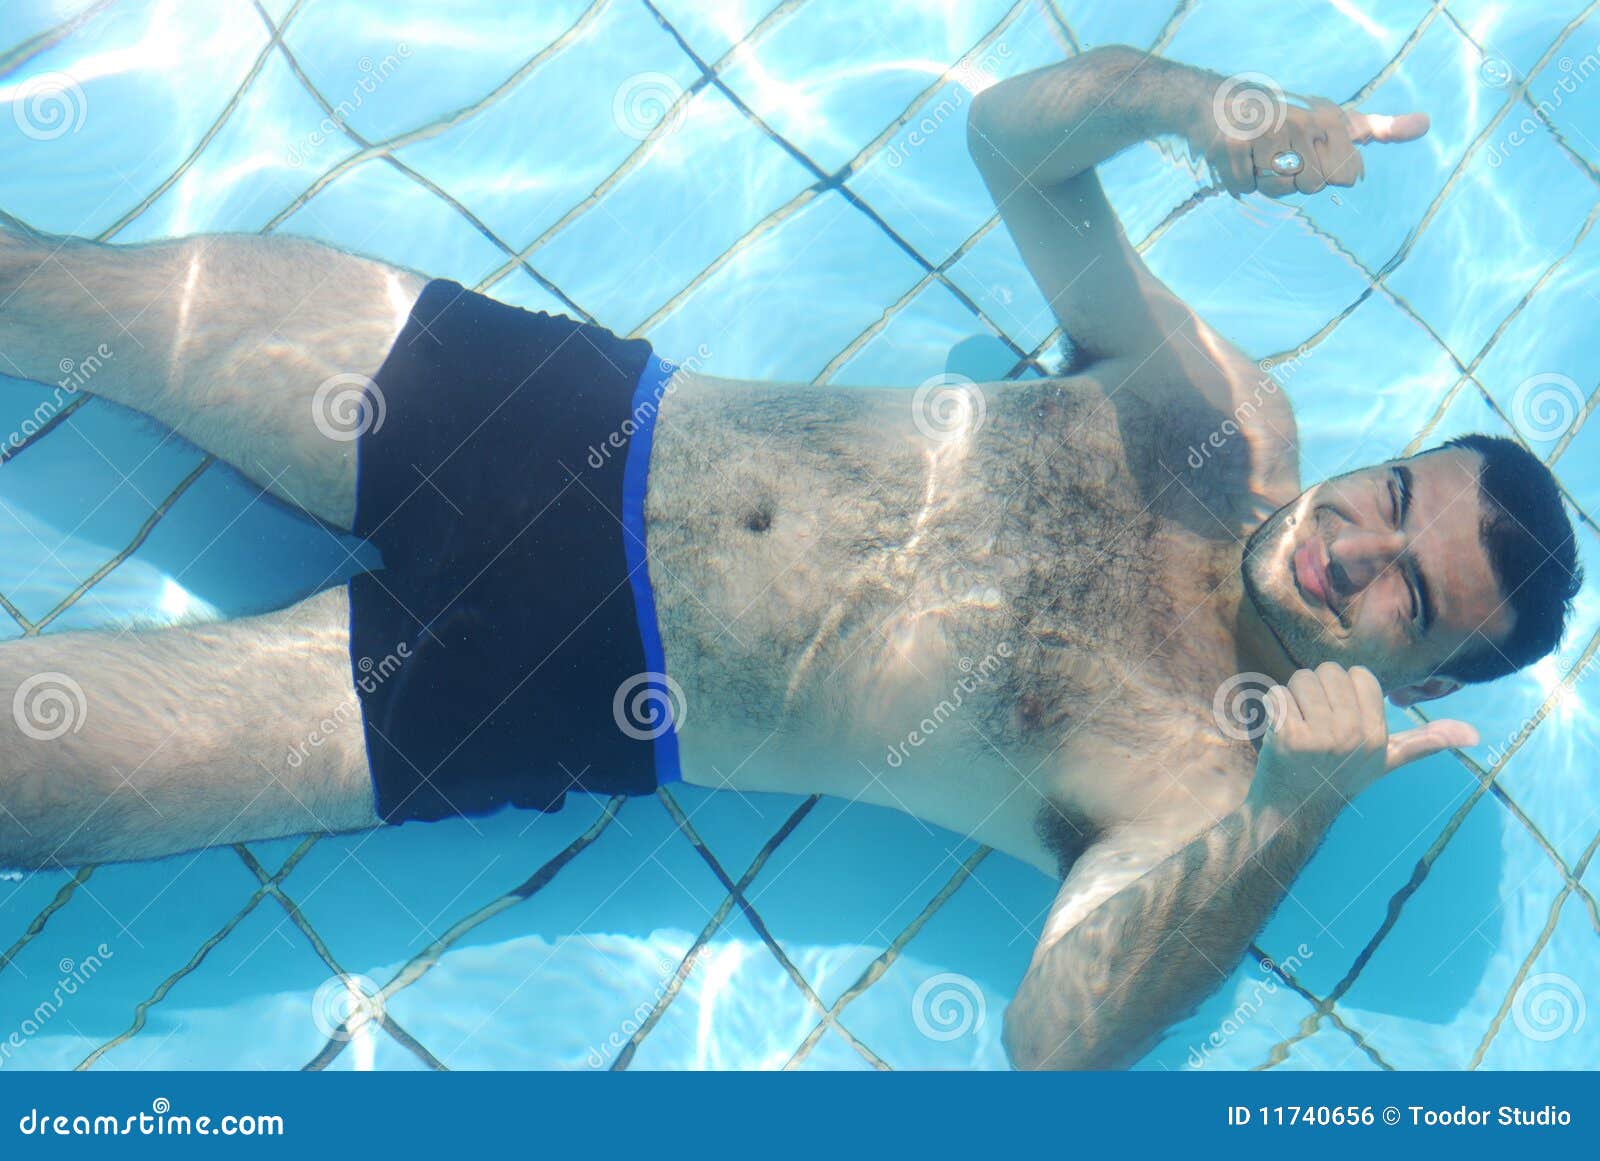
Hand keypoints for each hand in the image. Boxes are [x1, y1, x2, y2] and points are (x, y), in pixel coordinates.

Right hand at [1184, 77, 1429, 197]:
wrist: (1224, 105)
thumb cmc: (1289, 121)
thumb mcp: (1337, 122)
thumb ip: (1380, 128)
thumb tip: (1425, 123)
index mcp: (1329, 120)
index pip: (1346, 176)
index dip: (1327, 174)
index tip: (1311, 153)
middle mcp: (1302, 123)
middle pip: (1311, 186)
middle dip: (1294, 180)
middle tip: (1281, 157)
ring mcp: (1267, 134)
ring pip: (1278, 189)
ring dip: (1266, 182)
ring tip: (1260, 157)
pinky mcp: (1235, 147)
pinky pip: (1246, 187)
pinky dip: (1240, 181)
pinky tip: (1240, 159)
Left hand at [1249, 662, 1477, 815]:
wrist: (1294, 810)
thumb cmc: (1341, 777)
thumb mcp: (1387, 761)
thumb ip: (1426, 742)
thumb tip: (1475, 735)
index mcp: (1377, 735)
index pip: (1359, 674)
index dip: (1344, 688)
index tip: (1339, 715)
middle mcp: (1353, 735)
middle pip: (1328, 671)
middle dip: (1316, 690)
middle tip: (1314, 720)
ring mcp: (1320, 737)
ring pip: (1300, 678)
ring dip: (1293, 697)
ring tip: (1298, 724)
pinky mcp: (1288, 737)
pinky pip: (1276, 695)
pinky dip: (1272, 708)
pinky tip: (1279, 731)